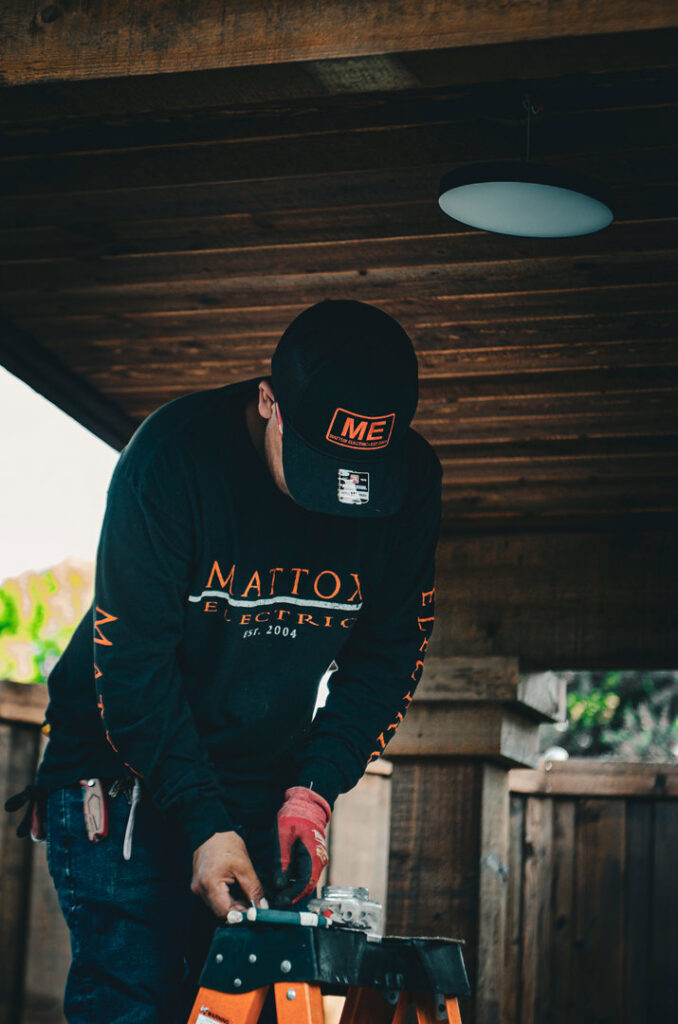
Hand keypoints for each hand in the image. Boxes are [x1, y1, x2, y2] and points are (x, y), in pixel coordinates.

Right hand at [191, 830, 264, 918]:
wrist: (211, 830)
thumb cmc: (226, 844)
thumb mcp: (244, 866)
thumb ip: (254, 889)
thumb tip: (262, 907)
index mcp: (210, 884)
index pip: (225, 912)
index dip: (241, 916)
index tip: (255, 914)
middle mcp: (200, 889)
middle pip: (220, 911)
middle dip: (238, 911)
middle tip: (254, 906)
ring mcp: (198, 888)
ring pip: (217, 907)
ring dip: (233, 905)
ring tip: (246, 896)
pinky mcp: (200, 886)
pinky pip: (214, 899)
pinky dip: (226, 899)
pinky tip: (236, 891)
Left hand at [273, 786, 330, 906]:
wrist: (306, 802)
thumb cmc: (295, 816)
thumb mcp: (284, 837)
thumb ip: (282, 861)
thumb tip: (279, 884)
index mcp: (313, 856)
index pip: (306, 884)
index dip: (293, 895)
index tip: (280, 903)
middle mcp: (318, 860)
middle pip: (307, 885)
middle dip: (292, 896)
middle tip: (276, 903)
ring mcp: (316, 858)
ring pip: (305, 881)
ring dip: (292, 889)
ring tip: (276, 895)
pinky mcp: (311, 856)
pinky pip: (304, 873)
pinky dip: (293, 880)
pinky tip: (282, 882)